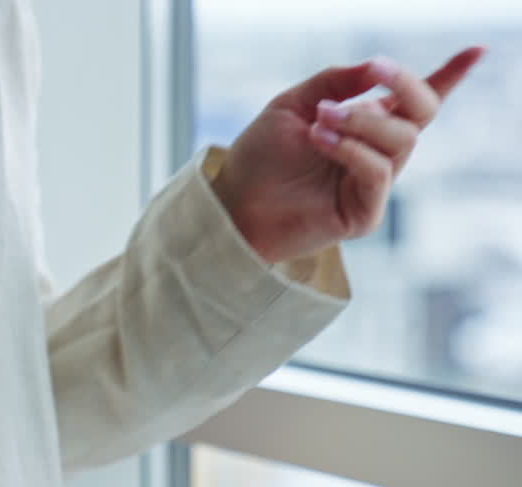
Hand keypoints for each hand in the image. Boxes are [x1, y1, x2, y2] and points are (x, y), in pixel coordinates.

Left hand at [211, 47, 484, 263]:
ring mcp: (373, 183)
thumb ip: (336, 82)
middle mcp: (377, 151)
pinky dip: (352, 149)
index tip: (476, 51)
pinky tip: (320, 140)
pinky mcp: (364, 212)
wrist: (232, 204)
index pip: (414, 99)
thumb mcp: (294, 104)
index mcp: (365, 123)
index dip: (448, 76)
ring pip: (401, 140)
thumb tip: (377, 67)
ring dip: (362, 120)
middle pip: (422, 113)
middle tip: (374, 71)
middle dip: (403, 86)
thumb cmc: (260, 158)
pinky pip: (378, 172)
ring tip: (320, 121)